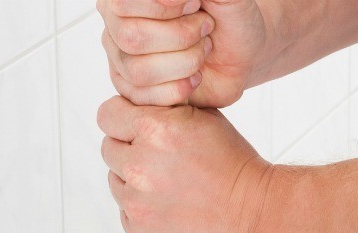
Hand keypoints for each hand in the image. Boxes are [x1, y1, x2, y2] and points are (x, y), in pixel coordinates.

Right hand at [98, 0, 268, 107]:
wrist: (241, 52)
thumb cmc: (228, 17)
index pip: (125, 2)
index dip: (165, 7)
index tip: (195, 4)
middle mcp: (116, 25)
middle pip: (132, 37)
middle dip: (180, 36)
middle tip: (204, 28)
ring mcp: (122, 59)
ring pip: (138, 71)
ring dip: (183, 62)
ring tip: (203, 51)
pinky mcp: (134, 91)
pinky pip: (145, 98)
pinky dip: (180, 88)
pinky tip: (195, 76)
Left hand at [99, 96, 274, 232]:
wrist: (257, 216)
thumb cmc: (236, 167)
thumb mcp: (204, 118)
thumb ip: (163, 108)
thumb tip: (133, 101)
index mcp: (154, 130)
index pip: (108, 115)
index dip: (124, 119)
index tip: (139, 128)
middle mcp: (140, 167)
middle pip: (109, 149)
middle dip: (131, 150)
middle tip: (163, 161)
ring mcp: (137, 205)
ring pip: (116, 183)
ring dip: (136, 183)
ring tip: (172, 187)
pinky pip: (127, 214)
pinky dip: (145, 212)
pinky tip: (173, 209)